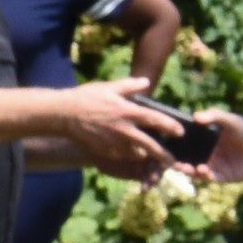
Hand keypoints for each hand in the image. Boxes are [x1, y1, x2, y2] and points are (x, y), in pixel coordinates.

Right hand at [57, 77, 193, 178]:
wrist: (62, 114)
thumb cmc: (85, 97)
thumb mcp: (108, 87)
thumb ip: (129, 85)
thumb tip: (146, 82)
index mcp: (127, 112)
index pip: (156, 120)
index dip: (171, 126)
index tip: (180, 132)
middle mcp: (123, 130)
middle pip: (150, 146)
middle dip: (164, 155)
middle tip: (172, 161)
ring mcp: (113, 142)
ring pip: (136, 154)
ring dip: (144, 154)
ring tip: (148, 155)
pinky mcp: (103, 150)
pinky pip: (120, 156)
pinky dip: (126, 155)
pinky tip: (127, 152)